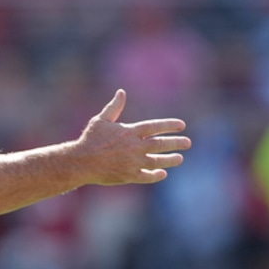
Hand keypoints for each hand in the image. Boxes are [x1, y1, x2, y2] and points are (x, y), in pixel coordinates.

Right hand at [75, 89, 189, 184]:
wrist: (81, 162)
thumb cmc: (90, 139)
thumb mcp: (101, 120)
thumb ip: (114, 107)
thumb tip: (121, 92)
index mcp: (129, 132)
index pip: (154, 127)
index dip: (169, 125)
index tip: (182, 125)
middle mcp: (134, 147)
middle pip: (160, 144)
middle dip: (176, 143)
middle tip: (188, 143)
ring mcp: (133, 162)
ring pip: (157, 161)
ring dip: (170, 160)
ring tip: (180, 158)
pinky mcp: (129, 176)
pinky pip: (146, 177)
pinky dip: (156, 175)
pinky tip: (163, 173)